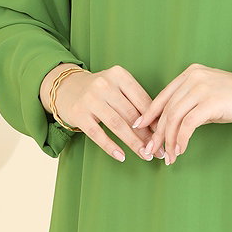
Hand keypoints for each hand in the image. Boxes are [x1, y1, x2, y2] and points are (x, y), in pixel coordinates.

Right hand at [43, 64, 164, 162]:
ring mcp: (90, 99)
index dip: (155, 120)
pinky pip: (97, 134)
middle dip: (148, 135)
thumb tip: (159, 126)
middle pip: (132, 114)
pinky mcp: (78, 114)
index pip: (142, 100)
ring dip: (134, 143)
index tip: (166, 135)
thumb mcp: (118, 87)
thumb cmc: (100, 91)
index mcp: (119, 75)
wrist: (66, 88)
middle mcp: (104, 84)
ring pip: (117, 125)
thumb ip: (136, 101)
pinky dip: (111, 147)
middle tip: (159, 150)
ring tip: (145, 155)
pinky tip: (122, 156)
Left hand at [131, 63, 231, 163]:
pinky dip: (181, 139)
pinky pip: (188, 124)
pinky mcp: (210, 102)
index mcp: (190, 73)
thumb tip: (172, 126)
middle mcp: (193, 77)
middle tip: (151, 150)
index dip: (149, 113)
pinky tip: (180, 150)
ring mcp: (202, 88)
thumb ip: (190, 104)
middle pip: (167, 109)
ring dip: (168, 140)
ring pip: (174, 118)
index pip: (163, 96)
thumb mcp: (209, 96)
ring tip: (168, 156)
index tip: (139, 127)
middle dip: (157, 132)